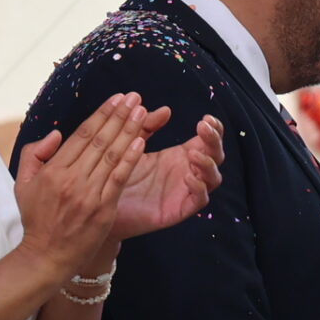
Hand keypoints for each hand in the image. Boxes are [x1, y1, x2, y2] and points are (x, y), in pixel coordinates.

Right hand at [14, 96, 148, 277]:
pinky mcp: (103, 209)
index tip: (116, 99)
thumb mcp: (23, 184)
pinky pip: (119, 179)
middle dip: (118, 116)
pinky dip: (130, 159)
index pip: (81, 135)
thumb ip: (34, 153)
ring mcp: (88, 194)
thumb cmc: (36, 219)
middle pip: (99, 141)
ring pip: (111, 156)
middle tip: (134, 97)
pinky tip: (141, 142)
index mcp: (53, 170)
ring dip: (129, 131)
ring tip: (142, 111)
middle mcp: (71, 179)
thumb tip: (57, 134)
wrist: (47, 256)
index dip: (101, 114)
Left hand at [111, 113, 223, 239]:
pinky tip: (187, 177)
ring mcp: (186, 191)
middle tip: (203, 128)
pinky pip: (199, 200)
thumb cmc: (118, 175)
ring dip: (207, 163)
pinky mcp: (179, 210)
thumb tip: (165, 110)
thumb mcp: (132, 145)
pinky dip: (199, 188)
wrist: (104, 204)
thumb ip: (147, 126)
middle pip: (216, 156)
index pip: (208, 141)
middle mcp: (188, 171)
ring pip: (213, 178)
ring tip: (192, 154)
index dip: (214, 129)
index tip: (206, 118)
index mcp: (180, 155)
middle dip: (214, 141)